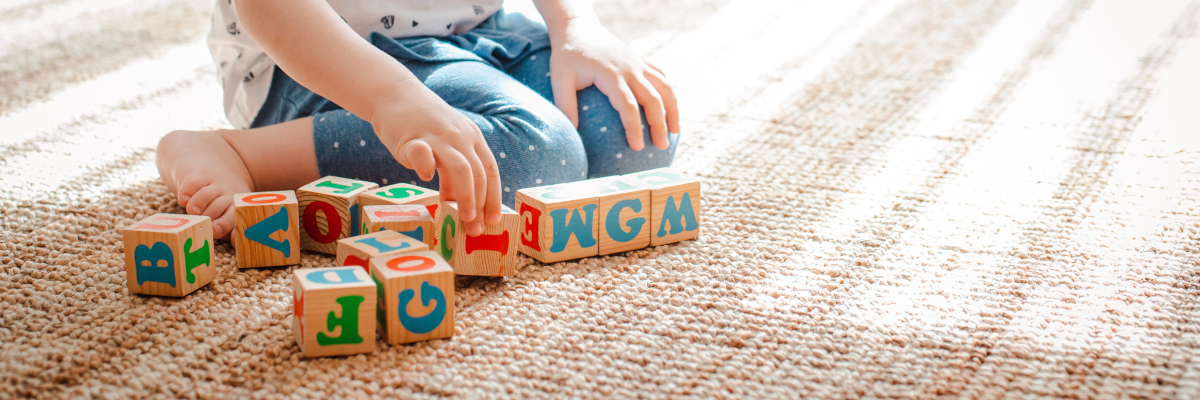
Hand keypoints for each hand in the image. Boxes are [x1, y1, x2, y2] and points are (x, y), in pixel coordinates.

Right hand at [370, 85, 500, 235]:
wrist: (394, 95)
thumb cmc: (421, 125)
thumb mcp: (445, 146)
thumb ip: (453, 173)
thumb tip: (460, 206)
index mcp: (472, 138)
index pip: (490, 171)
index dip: (493, 197)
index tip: (493, 220)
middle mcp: (460, 136)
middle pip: (479, 174)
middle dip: (480, 205)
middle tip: (475, 229)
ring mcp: (438, 136)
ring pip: (462, 169)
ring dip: (466, 197)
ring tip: (463, 218)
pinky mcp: (413, 138)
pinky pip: (423, 155)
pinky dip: (427, 169)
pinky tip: (425, 179)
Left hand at [549, 19, 679, 150]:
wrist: (578, 28)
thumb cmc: (567, 56)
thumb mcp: (559, 78)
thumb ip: (565, 105)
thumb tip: (570, 134)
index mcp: (611, 73)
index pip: (628, 105)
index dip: (634, 127)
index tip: (637, 147)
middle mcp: (630, 67)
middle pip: (653, 99)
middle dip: (659, 124)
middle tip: (661, 146)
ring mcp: (639, 62)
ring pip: (665, 87)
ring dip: (673, 109)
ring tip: (675, 132)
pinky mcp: (641, 59)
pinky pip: (662, 76)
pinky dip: (670, 93)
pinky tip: (671, 110)